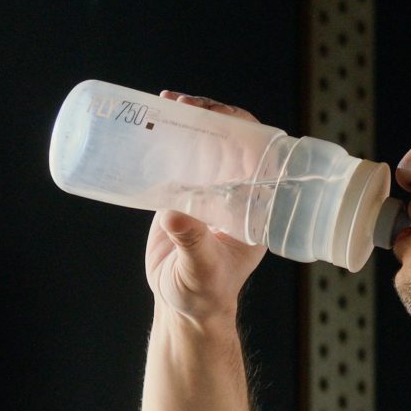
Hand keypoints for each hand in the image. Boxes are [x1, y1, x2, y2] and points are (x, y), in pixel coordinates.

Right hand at [142, 91, 269, 323]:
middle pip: (230, 141)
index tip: (217, 113)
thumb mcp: (200, 271)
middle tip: (182, 102)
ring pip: (205, 145)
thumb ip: (192, 244)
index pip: (259, 154)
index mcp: (255, 207)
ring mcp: (209, 193)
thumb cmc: (201, 296)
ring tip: (165, 101)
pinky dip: (168, 139)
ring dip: (188, 120)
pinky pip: (180, 160)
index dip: (241, 127)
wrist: (181, 309)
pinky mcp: (183, 196)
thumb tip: (175, 213)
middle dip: (210, 115)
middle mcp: (236, 194)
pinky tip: (151, 122)